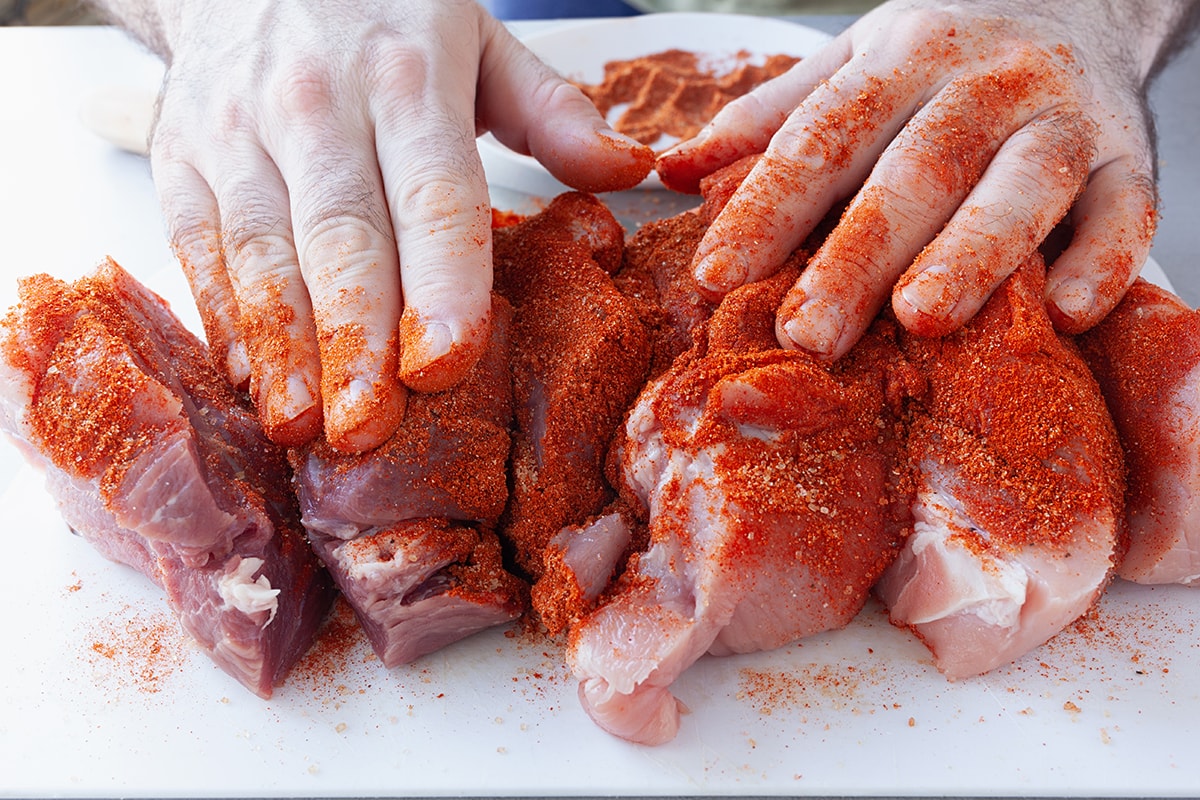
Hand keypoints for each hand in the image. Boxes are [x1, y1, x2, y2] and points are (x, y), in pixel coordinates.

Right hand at [130, 0, 651, 450]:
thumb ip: (552, 111)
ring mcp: (237, 132)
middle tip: (369, 428)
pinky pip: (198, 246)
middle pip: (341, 238)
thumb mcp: (479, 40)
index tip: (445, 363)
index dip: (439, 283)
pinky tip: (249, 379)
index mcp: (409, 80)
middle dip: (354, 340)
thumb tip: (631, 170)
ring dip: (282, 346)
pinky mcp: (180, 158)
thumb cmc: (380, 15)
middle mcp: (317, 106)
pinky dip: (222, 316)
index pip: (432, 193)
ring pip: (260, 251)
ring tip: (300, 426)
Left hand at [657, 0, 1186, 358]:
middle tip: (806, 334)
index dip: (766, 206)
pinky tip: (1066, 315)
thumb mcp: (854, 64)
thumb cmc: (947, 55)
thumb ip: (768, 120)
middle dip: (857, 256)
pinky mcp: (1134, 157)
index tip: (714, 275)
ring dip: (972, 254)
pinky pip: (1128, 210)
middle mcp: (985, 82)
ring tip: (922, 320)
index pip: (822, 136)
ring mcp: (1065, 119)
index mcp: (902, 56)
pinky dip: (1104, 261)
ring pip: (1019, 186)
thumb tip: (670, 171)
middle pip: (915, 171)